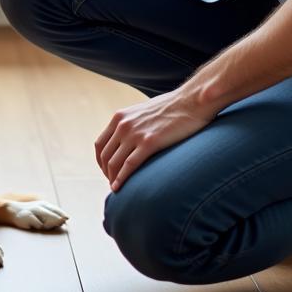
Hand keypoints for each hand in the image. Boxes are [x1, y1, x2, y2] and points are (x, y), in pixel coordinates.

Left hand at [95, 89, 216, 191]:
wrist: (190, 101)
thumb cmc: (171, 108)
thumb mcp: (143, 112)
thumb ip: (133, 124)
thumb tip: (130, 139)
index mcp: (120, 117)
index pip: (100, 144)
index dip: (101, 161)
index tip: (107, 172)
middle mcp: (123, 125)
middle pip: (105, 155)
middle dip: (106, 173)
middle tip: (113, 184)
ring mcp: (135, 133)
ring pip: (114, 163)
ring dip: (112, 179)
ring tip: (117, 190)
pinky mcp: (149, 142)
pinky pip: (129, 165)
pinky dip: (122, 179)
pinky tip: (120, 189)